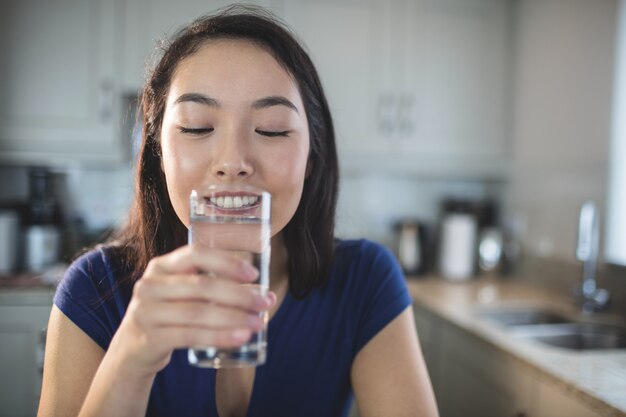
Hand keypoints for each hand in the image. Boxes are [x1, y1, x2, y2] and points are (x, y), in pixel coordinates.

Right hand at [107, 244, 274, 377]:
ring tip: (258, 323)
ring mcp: (147, 311)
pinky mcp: (149, 338)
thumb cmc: (169, 315)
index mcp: (161, 266)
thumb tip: (264, 295)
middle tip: (264, 303)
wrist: (132, 349)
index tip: (253, 274)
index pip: (196, 253)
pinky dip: (220, 336)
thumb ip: (214, 287)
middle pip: (202, 285)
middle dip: (239, 294)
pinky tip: (241, 338)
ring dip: (234, 318)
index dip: (226, 262)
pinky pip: (191, 336)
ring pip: (199, 312)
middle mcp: (150, 284)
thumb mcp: (181, 292)